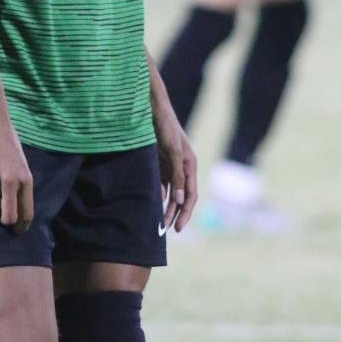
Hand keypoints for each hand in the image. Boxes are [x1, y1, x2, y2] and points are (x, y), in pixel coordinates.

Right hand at [0, 111, 34, 232]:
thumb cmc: (7, 140)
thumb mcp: (20, 162)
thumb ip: (19, 184)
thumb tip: (15, 207)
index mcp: (25, 178)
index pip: (26, 213)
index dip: (21, 226)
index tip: (17, 230)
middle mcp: (10, 181)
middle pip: (8, 218)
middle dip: (4, 222)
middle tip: (0, 218)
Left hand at [153, 101, 197, 233]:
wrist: (154, 110)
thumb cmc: (167, 128)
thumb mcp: (174, 151)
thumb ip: (177, 175)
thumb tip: (180, 201)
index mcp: (190, 166)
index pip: (190, 196)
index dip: (185, 213)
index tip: (177, 227)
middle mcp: (182, 169)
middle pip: (181, 198)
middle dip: (174, 214)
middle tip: (165, 230)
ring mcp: (171, 167)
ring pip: (171, 193)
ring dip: (166, 207)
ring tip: (158, 223)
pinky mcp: (160, 164)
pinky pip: (161, 184)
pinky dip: (157, 195)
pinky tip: (150, 205)